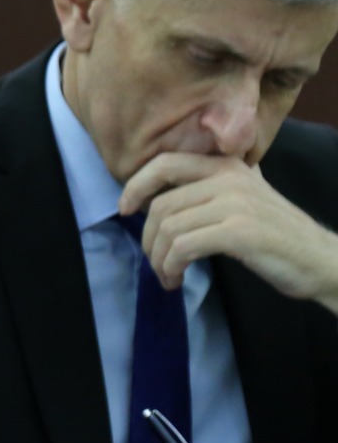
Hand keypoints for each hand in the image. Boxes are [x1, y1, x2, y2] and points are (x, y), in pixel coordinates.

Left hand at [120, 153, 337, 308]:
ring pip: (168, 228)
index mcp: (228, 166)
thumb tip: (162, 191)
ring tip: (167, 275)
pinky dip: (171, 267)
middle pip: (161, 205)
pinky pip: (183, 247)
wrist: (321, 260)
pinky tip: (176, 279)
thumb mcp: (247, 196)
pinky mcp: (239, 231)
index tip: (124, 209)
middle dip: (148, 239)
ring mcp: (235, 203)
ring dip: (158, 259)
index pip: (165, 163)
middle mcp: (230, 178)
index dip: (136, 185)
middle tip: (155, 261)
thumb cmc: (278, 235)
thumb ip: (213, 186)